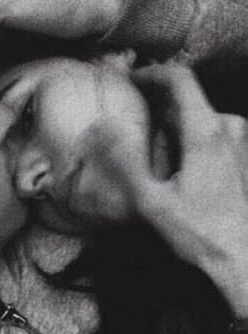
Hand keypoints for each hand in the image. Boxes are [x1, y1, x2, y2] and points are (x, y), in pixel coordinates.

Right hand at [79, 64, 247, 315]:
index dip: (151, 73)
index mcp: (206, 132)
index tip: (130, 81)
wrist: (244, 260)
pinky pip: (213, 134)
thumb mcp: (152, 203)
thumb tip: (100, 131)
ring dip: (176, 128)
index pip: (179, 79)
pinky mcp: (245, 156)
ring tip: (159, 160)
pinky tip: (182, 171)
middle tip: (137, 131)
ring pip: (200, 118)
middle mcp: (229, 128)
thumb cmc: (202, 234)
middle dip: (158, 107)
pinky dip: (192, 141)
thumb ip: (122, 164)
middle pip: (188, 99)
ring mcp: (242, 142)